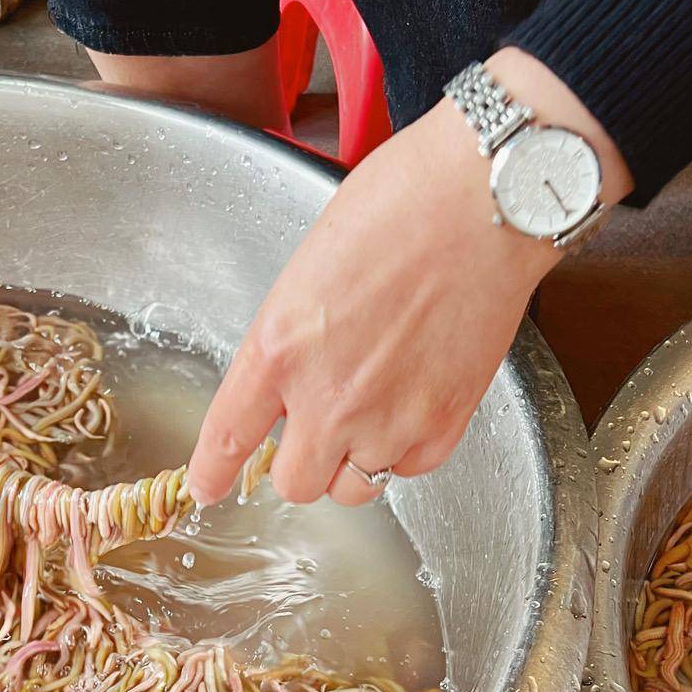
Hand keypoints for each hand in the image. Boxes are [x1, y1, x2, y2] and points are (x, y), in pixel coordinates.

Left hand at [186, 48, 631, 506]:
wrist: (483, 203)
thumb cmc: (402, 207)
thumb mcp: (311, 269)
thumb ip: (292, 339)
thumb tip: (293, 380)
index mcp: (279, 347)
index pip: (229, 435)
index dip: (213, 471)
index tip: (207, 486)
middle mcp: (327, 397)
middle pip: (295, 484)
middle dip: (302, 461)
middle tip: (318, 429)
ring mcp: (388, 419)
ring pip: (353, 487)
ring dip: (355, 460)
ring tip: (376, 409)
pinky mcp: (442, 426)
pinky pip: (409, 469)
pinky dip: (408, 448)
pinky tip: (416, 399)